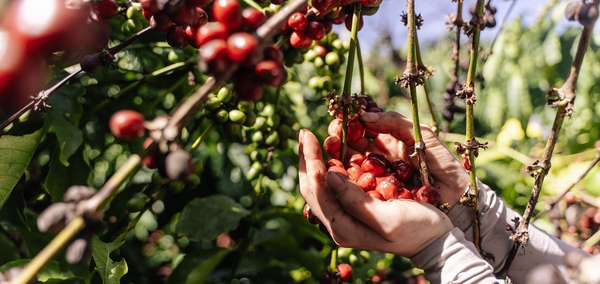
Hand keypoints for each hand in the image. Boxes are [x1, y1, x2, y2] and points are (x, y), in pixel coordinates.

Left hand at [299, 129, 453, 257]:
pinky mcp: (357, 206)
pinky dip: (332, 163)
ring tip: (316, 136)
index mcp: (343, 226)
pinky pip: (337, 183)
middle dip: (308, 157)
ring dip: (317, 159)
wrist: (437, 239)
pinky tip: (336, 148)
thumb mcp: (389, 218)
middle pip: (312, 185)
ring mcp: (346, 214)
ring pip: (322, 183)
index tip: (308, 134)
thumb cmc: (418, 229)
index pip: (315, 189)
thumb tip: (329, 175)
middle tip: (305, 132)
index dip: (310, 160)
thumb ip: (356, 201)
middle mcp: (339, 222)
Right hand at [324, 111, 468, 206]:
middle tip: (334, 133)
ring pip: (349, 164)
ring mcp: (375, 178)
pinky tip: (336, 171)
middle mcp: (378, 159)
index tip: (342, 116)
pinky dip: (343, 178)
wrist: (457, 200)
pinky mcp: (375, 196)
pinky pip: (355, 186)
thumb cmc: (443, 166)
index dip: (350, 121)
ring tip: (333, 148)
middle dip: (339, 137)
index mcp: (389, 141)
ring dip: (337, 155)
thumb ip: (395, 122)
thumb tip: (364, 115)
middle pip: (351, 145)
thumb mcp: (421, 136)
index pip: (363, 127)